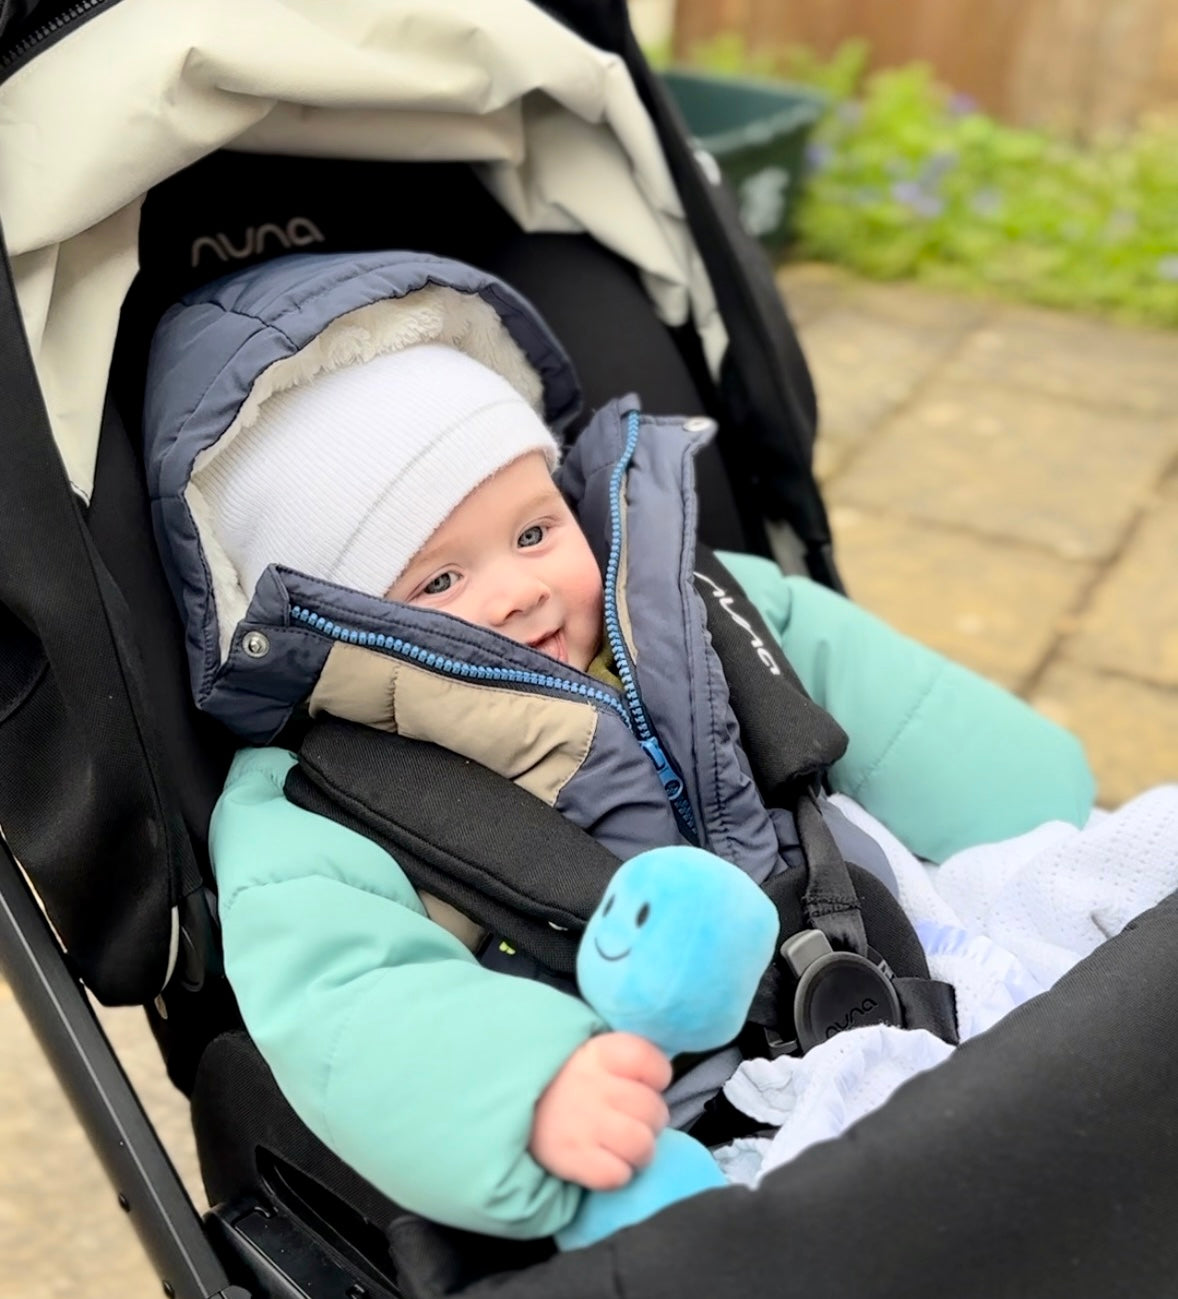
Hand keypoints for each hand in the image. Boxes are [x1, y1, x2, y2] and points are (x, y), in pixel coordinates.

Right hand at [529, 1032, 671, 1189]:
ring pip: (642, 1145)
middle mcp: (591, 1084)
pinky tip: (605, 1163)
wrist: (510, 1103)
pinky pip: (617, 1176)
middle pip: (653, 1110)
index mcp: (600, 1052)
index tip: (642, 1083)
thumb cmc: (564, 1080)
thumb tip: (664, 1080)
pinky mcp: (570, 1157)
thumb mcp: (592, 1052)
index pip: (651, 1063)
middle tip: (632, 1121)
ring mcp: (580, 1122)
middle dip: (650, 1121)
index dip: (657, 1077)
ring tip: (625, 1147)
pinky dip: (617, 1174)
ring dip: (640, 1151)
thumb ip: (627, 1060)